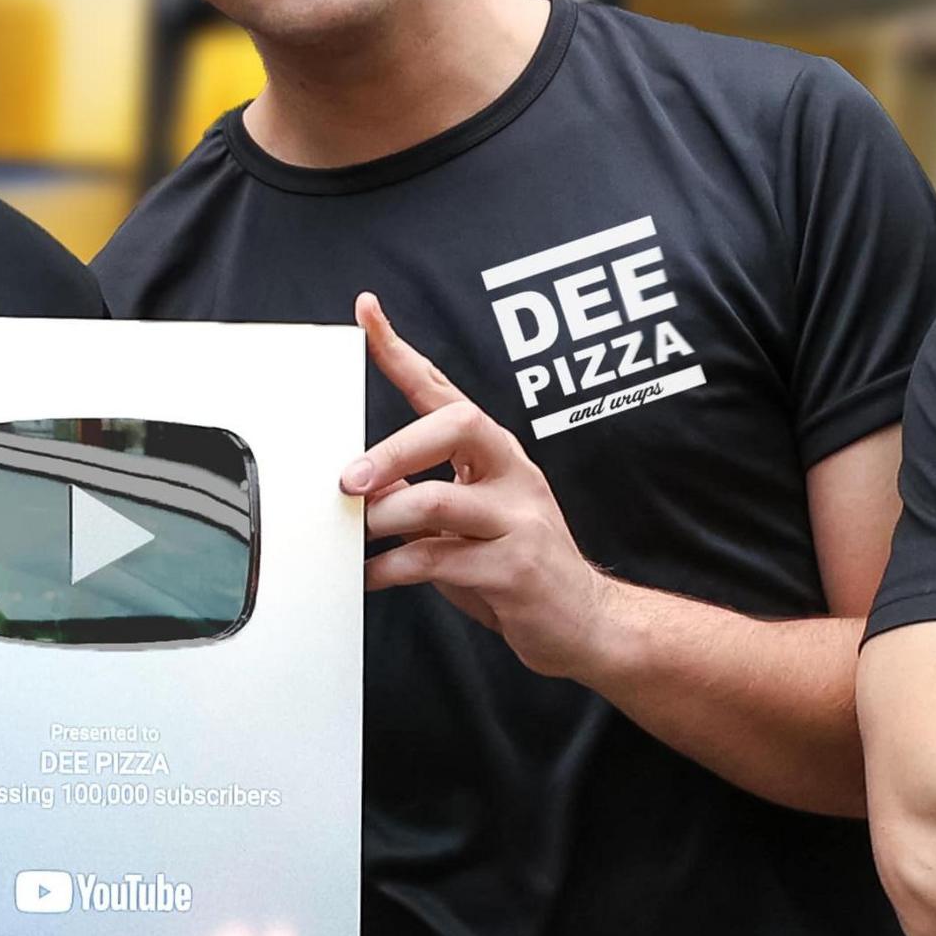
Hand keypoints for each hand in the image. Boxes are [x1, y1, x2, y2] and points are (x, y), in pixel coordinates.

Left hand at [343, 293, 616, 679]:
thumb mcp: (468, 519)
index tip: (367, 313)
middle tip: (350, 480)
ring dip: (384, 519)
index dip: (402, 352)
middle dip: (394, 448)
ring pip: (437, 499)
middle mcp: (513, 474)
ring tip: (358, 537)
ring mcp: (519, 519)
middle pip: (456, 425)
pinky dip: (391, 567)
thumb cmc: (516, 564)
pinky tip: (372, 574)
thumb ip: (421, 494)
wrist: (585, 622)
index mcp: (497, 454)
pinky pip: (437, 559)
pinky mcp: (513, 568)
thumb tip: (361, 481)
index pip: (445, 389)